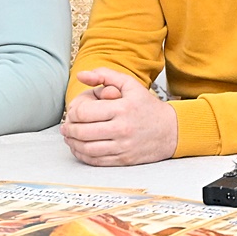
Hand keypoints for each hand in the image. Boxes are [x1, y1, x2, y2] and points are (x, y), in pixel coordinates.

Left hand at [61, 68, 177, 165]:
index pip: (84, 113)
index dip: (72, 112)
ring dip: (73, 143)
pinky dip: (83, 155)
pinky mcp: (123, 159)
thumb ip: (105, 75)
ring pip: (87, 148)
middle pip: (82, 132)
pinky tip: (80, 148)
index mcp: (122, 108)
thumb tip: (81, 75)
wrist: (171, 130)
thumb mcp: (130, 84)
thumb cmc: (147, 106)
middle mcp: (122, 128)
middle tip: (66, 126)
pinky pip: (96, 161)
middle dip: (69, 129)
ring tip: (69, 137)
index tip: (72, 112)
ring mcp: (123, 146)